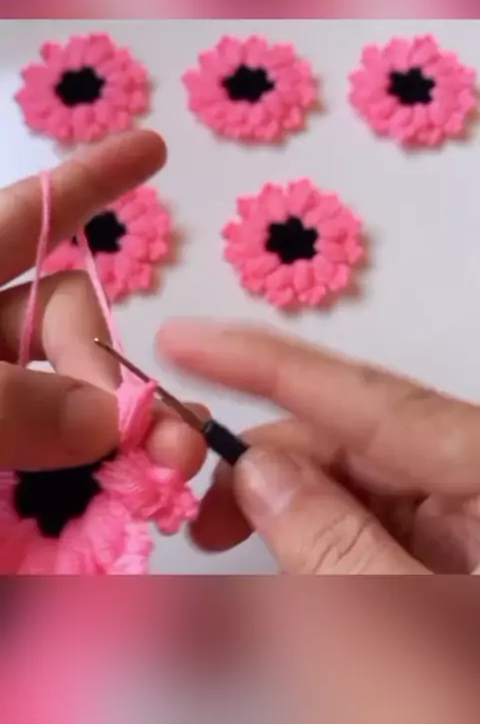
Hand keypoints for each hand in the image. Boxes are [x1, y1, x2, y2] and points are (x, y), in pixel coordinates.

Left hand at [0, 131, 205, 477]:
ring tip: (157, 472)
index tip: (152, 149)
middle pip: (61, 314)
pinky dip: (82, 473)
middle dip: (107, 360)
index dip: (90, 180)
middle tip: (129, 437)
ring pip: (64, 392)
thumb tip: (104, 418)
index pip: (30, 217)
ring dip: (110, 429)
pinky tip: (117, 494)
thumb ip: (4, 402)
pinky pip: (45, 458)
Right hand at [157, 319, 479, 573]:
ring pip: (355, 490)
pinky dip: (312, 556)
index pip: (368, 398)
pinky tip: (269, 580)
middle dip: (262, 467)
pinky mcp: (456, 558)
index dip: (264, 363)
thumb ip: (336, 552)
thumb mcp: (412, 653)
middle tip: (195, 508)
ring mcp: (470, 522)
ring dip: (280, 518)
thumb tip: (261, 472)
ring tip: (222, 548)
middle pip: (353, 443)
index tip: (182, 339)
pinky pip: (372, 534)